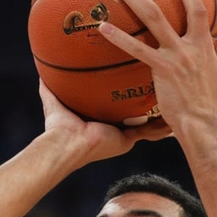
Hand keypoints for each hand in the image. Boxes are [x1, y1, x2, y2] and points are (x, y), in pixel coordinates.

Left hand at [38, 81, 172, 167]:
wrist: (66, 144)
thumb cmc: (58, 127)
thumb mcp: (53, 102)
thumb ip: (48, 88)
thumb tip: (40, 72)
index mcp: (101, 122)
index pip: (118, 107)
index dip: (128, 96)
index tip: (137, 83)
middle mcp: (114, 130)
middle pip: (135, 114)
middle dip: (148, 105)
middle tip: (162, 90)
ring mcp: (123, 136)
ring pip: (147, 124)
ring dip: (161, 115)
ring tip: (177, 103)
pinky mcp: (128, 139)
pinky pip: (149, 131)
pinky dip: (162, 126)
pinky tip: (174, 118)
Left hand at [99, 0, 216, 131]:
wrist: (200, 125)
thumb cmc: (210, 106)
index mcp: (204, 46)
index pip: (199, 10)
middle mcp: (190, 45)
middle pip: (175, 6)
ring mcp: (175, 55)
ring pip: (154, 18)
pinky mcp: (162, 68)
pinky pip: (137, 49)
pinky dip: (119, 37)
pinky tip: (102, 26)